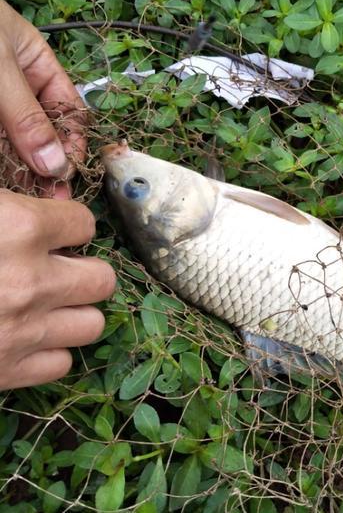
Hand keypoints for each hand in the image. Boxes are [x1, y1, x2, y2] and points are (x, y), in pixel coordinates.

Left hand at [0, 0, 85, 197]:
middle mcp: (16, 85)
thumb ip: (26, 116)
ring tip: (30, 194)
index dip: (73, 141)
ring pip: (15, 142)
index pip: (68, 109)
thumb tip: (55, 162)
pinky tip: (9, 181)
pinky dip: (3, 163)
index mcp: (37, 64)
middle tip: (49, 195)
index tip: (68, 172)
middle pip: (43, 130)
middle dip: (49, 162)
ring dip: (25, 168)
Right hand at [0, 190, 115, 389]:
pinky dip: (50, 350)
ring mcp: (22, 331)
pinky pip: (62, 363)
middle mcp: (32, 281)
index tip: (52, 232)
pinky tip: (27, 336)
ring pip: (94, 325)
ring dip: (74, 312)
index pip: (84, 223)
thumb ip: (18, 203)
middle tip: (57, 269)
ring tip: (48, 304)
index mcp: (19, 228)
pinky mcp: (6, 372)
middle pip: (102, 279)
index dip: (68, 226)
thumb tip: (57, 200)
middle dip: (84, 272)